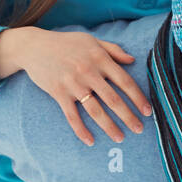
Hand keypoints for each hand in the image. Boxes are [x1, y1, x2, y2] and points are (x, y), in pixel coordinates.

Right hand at [0, 27, 152, 146]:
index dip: (138, 98)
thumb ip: (113, 50)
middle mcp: (89, 72)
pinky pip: (72, 116)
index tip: (147, 111)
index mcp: (100, 58)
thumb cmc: (66, 43)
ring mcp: (73, 83)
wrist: (34, 46)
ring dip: (109, 126)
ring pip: (95, 110)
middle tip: (139, 130)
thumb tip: (132, 59)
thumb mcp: (91, 41)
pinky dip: (81, 130)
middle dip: (128, 116)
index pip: (125, 81)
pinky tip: (90, 140)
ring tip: (120, 137)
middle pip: (113, 99)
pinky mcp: (58, 93)